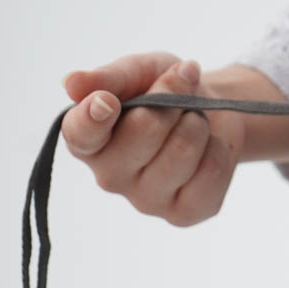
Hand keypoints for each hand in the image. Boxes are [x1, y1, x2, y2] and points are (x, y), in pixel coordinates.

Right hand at [60, 53, 245, 225]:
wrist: (212, 113)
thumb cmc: (164, 91)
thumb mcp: (139, 72)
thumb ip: (109, 77)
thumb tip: (70, 83)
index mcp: (89, 139)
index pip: (80, 135)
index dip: (92, 118)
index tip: (107, 101)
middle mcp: (110, 176)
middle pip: (145, 131)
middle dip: (172, 100)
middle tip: (178, 96)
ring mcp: (145, 201)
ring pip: (182, 150)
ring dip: (197, 123)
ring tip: (194, 122)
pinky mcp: (182, 215)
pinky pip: (211, 172)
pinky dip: (218, 148)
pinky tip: (207, 149)